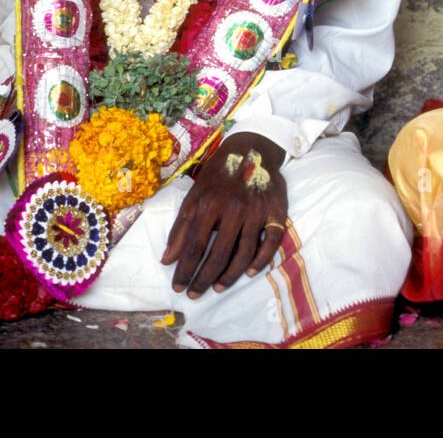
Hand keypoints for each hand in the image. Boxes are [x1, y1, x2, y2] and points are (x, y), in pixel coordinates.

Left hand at [162, 131, 287, 297]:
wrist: (252, 149)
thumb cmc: (219, 175)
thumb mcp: (194, 195)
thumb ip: (181, 227)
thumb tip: (166, 259)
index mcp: (209, 204)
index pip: (194, 246)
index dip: (185, 270)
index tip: (178, 287)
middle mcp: (233, 209)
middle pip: (218, 254)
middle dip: (204, 279)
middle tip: (195, 294)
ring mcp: (257, 210)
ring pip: (244, 252)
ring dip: (230, 275)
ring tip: (218, 287)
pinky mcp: (276, 210)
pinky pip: (272, 241)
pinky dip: (262, 259)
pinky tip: (251, 272)